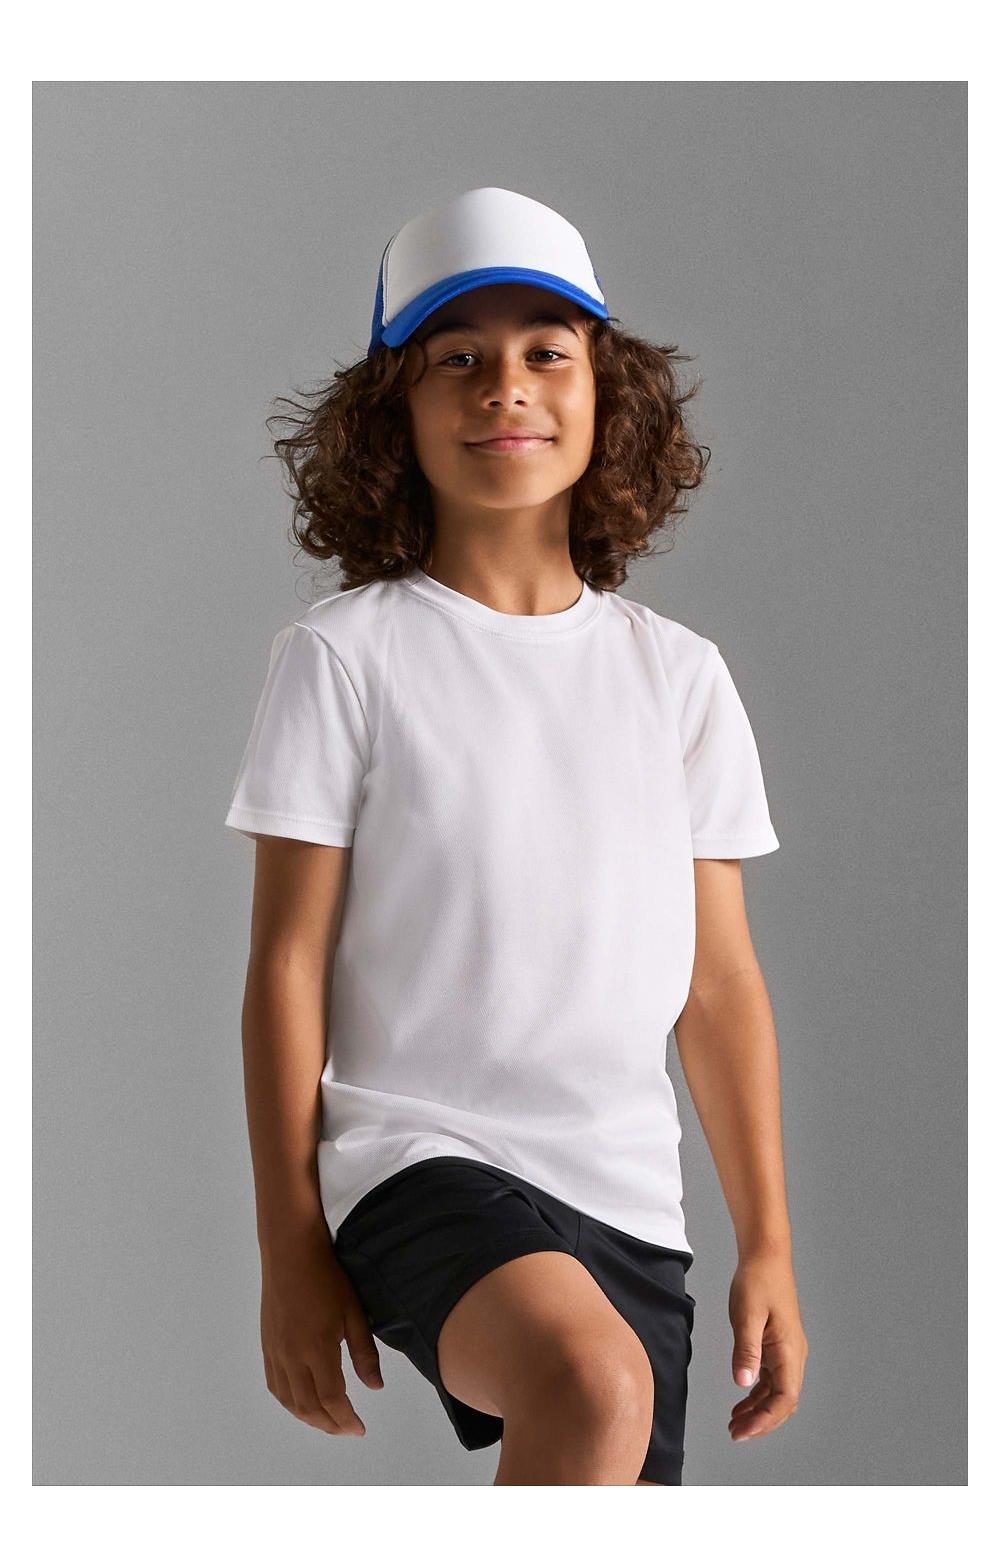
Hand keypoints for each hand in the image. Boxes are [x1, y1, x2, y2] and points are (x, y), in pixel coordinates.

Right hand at [260, 1241, 383, 1436]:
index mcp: (317, 1349)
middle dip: (329, 1424)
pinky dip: (289, 1402)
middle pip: (309, 1407)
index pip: (333, 1399)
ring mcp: (275, 1352)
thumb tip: (374, 1387)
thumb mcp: (354, 1313)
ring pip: (289, 1401)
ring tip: (328, 1422)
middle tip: (347, 1429)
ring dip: (308, 1417)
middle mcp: (292, 1357)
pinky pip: (275, 1385)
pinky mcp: (267, 1345)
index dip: (347, 1419)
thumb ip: (364, 1353)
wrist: (290, 1252)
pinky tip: (302, 1403)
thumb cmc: (327, 1277)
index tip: (360, 1428)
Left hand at [727, 1248, 807, 1442]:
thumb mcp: (747, 1315)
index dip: (765, 1420)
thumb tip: (742, 1383)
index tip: (743, 1431)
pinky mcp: (778, 1345)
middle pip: (783, 1401)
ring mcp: (787, 1350)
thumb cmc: (758, 1281)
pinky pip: (772, 1378)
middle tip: (735, 1433)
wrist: (766, 1256)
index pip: (785, 1399)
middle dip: (761, 1421)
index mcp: (790, 1351)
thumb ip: (746, 1350)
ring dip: (758, 1410)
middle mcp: (794, 1355)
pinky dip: (758, 1393)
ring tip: (734, 1422)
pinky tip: (742, 1399)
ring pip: (778, 1392)